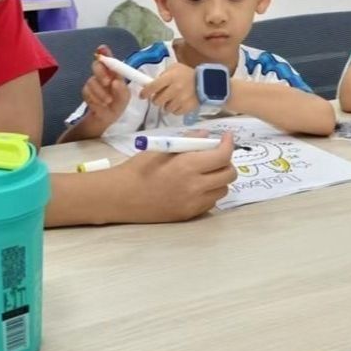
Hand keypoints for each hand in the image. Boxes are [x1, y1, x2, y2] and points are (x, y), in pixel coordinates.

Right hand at [77, 45, 131, 131]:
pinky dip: (95, 99)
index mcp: (113, 72)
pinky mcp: (86, 92)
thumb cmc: (118, 103)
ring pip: (92, 81)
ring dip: (100, 93)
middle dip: (101, 73)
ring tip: (108, 101)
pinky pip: (87, 93)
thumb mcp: (124, 97)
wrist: (107, 117)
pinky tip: (100, 105)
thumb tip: (115, 82)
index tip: (102, 49)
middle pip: (96, 65)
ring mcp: (93, 82)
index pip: (108, 58)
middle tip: (108, 82)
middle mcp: (102, 74)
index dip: (104, 52)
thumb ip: (121, 90)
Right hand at [110, 134, 236, 220]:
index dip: (228, 144)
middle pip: (229, 175)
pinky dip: (209, 192)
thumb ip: (187, 141)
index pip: (223, 156)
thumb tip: (206, 135)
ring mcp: (194, 204)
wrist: (122, 197)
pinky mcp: (189, 215)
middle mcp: (195, 187)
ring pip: (222, 190)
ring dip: (219, 178)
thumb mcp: (162, 148)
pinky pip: (211, 202)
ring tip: (205, 171)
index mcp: (188, 166)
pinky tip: (195, 186)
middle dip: (227, 162)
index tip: (226, 137)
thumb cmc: (139, 169)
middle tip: (216, 155)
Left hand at [142, 63, 198, 115]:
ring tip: (172, 98)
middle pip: (157, 100)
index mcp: (170, 77)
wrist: (206, 82)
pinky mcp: (187, 107)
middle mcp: (175, 89)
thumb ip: (163, 75)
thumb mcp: (174, 68)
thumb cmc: (187, 74)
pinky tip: (179, 102)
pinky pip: (175, 112)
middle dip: (157, 99)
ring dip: (166, 104)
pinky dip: (175, 109)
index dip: (145, 92)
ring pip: (165, 108)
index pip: (153, 86)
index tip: (142, 95)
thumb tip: (151, 83)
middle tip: (161, 95)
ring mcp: (181, 99)